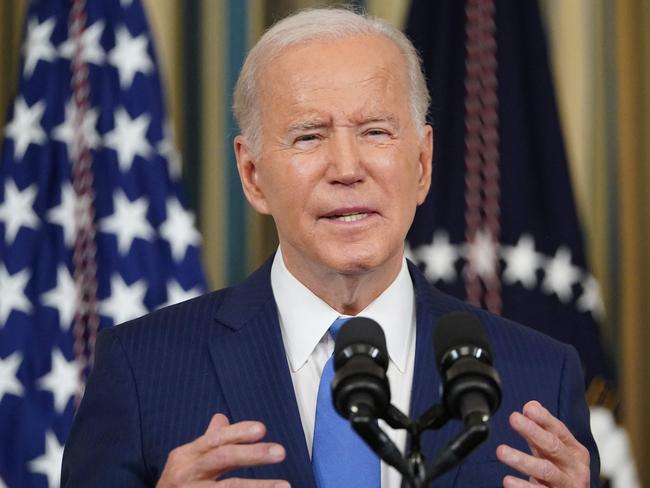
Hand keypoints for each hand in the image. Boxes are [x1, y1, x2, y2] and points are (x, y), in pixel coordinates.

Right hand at [157, 413, 289, 486]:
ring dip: (258, 487)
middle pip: (223, 459)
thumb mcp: (187, 460)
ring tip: (284, 486)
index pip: (215, 439)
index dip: (238, 432)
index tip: (262, 429)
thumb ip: (208, 442)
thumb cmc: (178, 484)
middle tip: (281, 451)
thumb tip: (222, 418)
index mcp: (186, 456)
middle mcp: (187, 474)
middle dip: (253, 454)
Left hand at [496, 400, 589, 487]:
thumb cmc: (561, 472)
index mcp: (575, 451)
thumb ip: (542, 428)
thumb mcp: (555, 449)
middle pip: (553, 446)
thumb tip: (532, 405)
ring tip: (501, 451)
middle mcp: (575, 468)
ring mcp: (567, 485)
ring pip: (545, 470)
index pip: (559, 430)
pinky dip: (523, 487)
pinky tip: (508, 481)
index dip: (544, 419)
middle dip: (533, 431)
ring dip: (522, 460)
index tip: (528, 409)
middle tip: (514, 418)